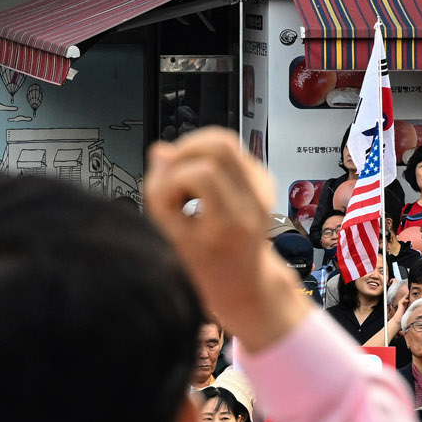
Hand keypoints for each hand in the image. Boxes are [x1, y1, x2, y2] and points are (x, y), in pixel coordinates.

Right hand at [143, 129, 311, 353]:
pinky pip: (230, 151)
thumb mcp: (172, 243)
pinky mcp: (261, 178)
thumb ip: (160, 197)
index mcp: (232, 221)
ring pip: (224, 141)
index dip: (174, 176)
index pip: (203, 172)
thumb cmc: (206, 269)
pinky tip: (197, 183)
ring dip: (193, 152)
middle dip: (184, 152)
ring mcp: (262, 187)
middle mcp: (254, 200)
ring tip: (181, 178)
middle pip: (218, 146)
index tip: (164, 195)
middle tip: (169, 175)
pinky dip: (205, 158)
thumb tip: (159, 153)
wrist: (241, 280)